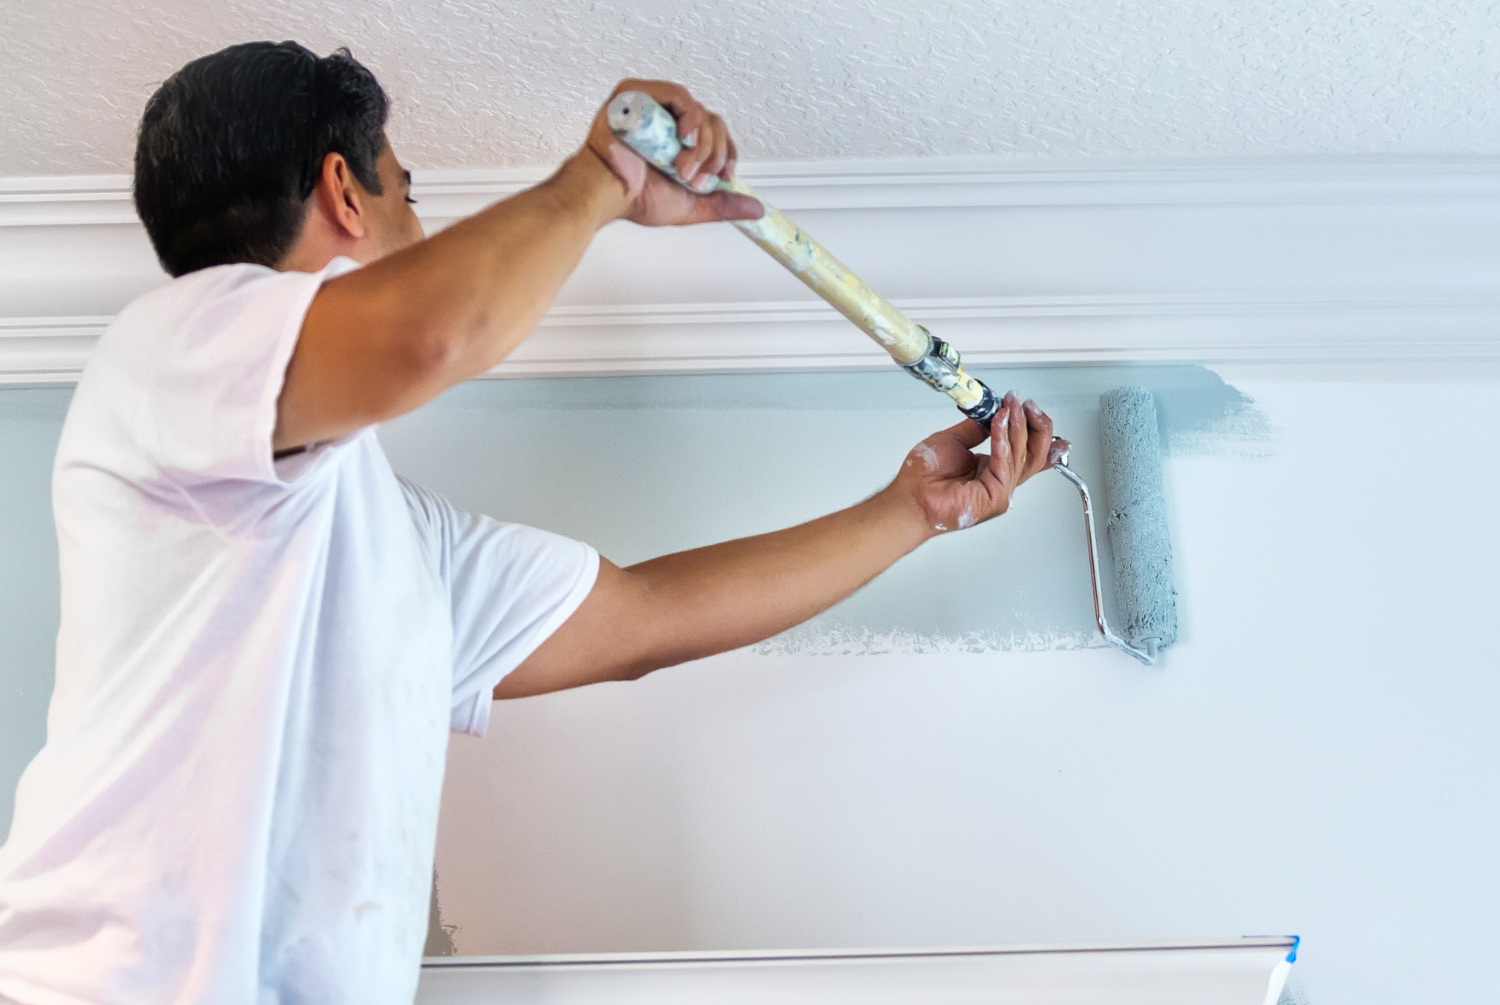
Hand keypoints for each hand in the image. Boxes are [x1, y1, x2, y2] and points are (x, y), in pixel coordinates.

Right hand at [581, 79, 763, 225]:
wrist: (605, 194)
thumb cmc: (634, 198)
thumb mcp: (689, 205)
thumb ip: (722, 204)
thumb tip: (756, 209)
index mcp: (677, 141)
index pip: (716, 135)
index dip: (726, 154)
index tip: (723, 177)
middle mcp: (666, 121)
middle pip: (713, 123)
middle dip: (714, 154)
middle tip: (696, 179)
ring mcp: (652, 105)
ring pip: (700, 111)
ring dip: (702, 143)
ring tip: (683, 167)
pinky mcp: (637, 94)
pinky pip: (677, 94)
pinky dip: (689, 116)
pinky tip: (684, 138)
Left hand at [891, 392, 1067, 537]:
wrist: (911, 497)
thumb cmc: (924, 478)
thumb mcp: (954, 441)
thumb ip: (976, 428)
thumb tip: (992, 411)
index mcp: (994, 469)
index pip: (1027, 449)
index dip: (1033, 427)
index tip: (1027, 406)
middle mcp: (1001, 480)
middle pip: (1034, 454)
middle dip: (1036, 426)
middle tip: (1027, 405)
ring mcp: (1001, 490)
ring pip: (1022, 456)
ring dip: (1017, 427)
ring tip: (1011, 407)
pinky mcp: (996, 496)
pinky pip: (1005, 464)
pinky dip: (1003, 440)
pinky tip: (1000, 422)